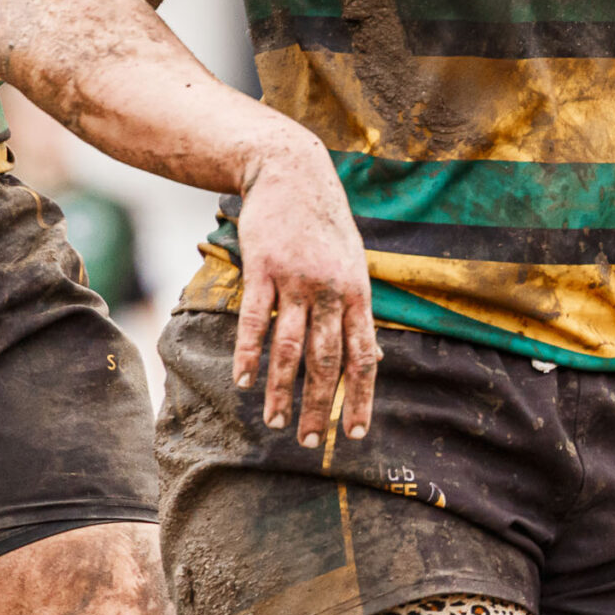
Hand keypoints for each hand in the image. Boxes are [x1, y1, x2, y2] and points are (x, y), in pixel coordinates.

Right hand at [232, 134, 379, 448]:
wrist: (292, 171)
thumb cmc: (323, 224)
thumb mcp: (353, 264)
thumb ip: (357, 310)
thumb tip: (372, 358)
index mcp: (358, 293)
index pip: (365, 356)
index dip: (362, 397)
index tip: (357, 435)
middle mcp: (332, 291)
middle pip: (328, 360)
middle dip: (321, 406)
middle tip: (311, 443)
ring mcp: (297, 280)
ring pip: (292, 347)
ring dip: (282, 389)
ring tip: (275, 422)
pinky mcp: (264, 269)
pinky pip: (255, 320)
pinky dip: (248, 354)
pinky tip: (242, 381)